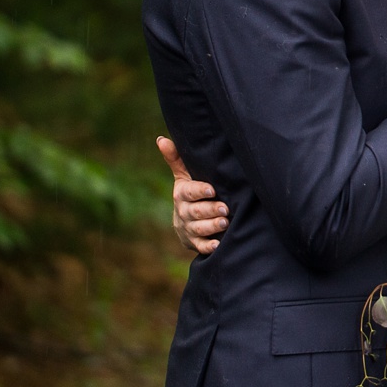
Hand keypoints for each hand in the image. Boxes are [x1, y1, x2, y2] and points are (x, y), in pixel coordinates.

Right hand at [158, 136, 225, 255]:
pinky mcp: (194, 243)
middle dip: (209, 210)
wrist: (187, 221)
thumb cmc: (191, 193)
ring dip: (211, 226)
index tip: (211, 190)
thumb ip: (176, 159)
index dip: (199, 191)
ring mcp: (189, 228)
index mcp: (182, 194)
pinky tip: (218, 245)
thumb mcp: (184, 176)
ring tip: (225, 223)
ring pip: (198, 229)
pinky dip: (208, 247)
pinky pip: (200, 246)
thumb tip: (161, 139)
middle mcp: (184, 212)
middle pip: (195, 211)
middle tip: (224, 209)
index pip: (188, 192)